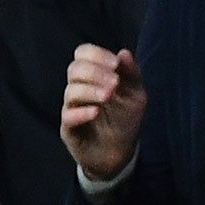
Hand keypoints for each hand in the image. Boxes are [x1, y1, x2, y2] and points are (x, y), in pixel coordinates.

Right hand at [60, 44, 146, 183]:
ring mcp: (73, 108)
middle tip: (114, 83)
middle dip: (95, 72)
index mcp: (94, 76)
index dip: (96, 54)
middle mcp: (79, 89)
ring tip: (108, 96)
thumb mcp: (136, 95)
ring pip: (71, 91)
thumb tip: (124, 52)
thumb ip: (131, 74)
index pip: (83, 54)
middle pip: (74, 69)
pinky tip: (96, 112)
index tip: (115, 64)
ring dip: (90, 90)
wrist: (120, 152)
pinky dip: (82, 112)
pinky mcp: (69, 129)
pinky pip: (68, 116)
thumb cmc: (125, 119)